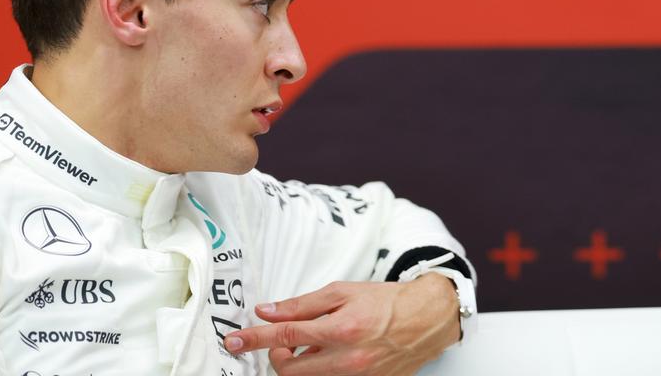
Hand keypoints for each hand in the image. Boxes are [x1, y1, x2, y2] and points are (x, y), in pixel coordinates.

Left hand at [224, 274, 459, 374]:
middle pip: (289, 370)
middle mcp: (348, 359)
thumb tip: (269, 311)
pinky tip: (331, 353)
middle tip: (282, 342)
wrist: (427, 319)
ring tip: (312, 345)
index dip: (254, 339)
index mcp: (341, 329)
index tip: (234, 341)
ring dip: (299, 364)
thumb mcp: (343, 292)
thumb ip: (303, 305)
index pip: (285, 337)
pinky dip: (321, 368)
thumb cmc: (387, 301)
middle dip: (276, 356)